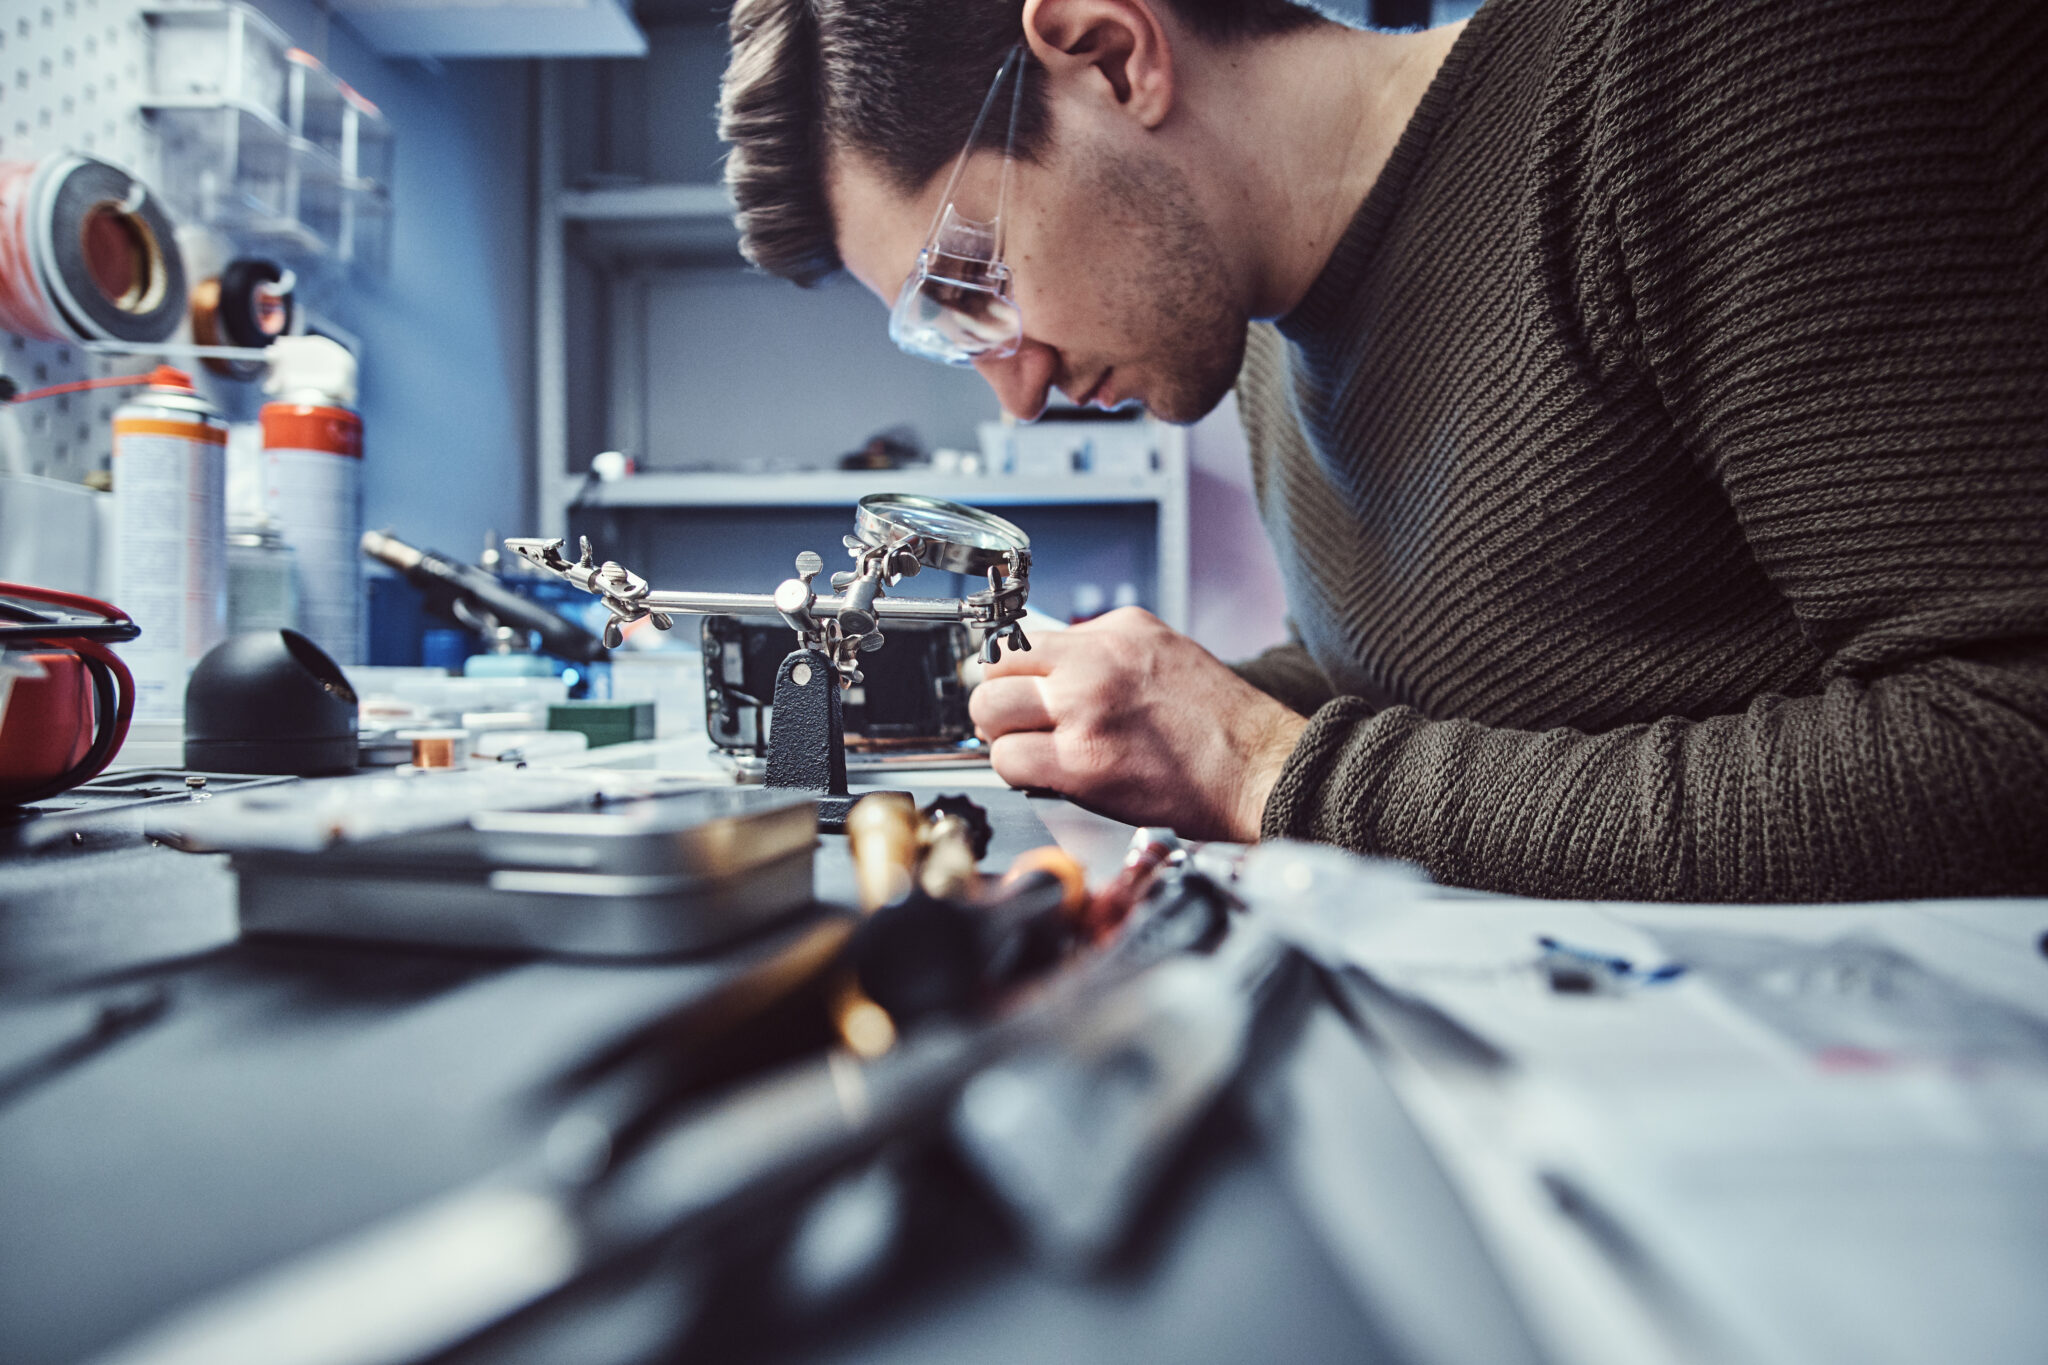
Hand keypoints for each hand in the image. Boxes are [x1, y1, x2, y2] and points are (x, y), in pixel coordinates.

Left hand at [969, 608, 1308, 840]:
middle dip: (998, 703)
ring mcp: (1085, 708)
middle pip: (994, 668)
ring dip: (1003, 738)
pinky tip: (1048, 779)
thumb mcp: (1165, 653)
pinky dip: (1019, 773)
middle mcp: (1095, 661)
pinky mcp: (1082, 760)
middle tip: (1018, 727)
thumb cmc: (1222, 726)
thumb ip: (1106, 653)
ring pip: (990, 712)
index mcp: (1116, 631)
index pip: (1023, 638)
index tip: (1018, 693)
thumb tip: (1057, 669)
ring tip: (1034, 753)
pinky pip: (1009, 761)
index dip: (1013, 673)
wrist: (1261, 770)